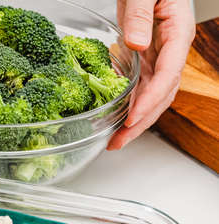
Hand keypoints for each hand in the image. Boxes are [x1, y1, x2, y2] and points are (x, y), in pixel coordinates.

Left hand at [108, 0, 195, 149]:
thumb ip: (141, 14)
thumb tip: (136, 43)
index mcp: (177, 34)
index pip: (168, 75)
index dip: (151, 100)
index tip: (132, 118)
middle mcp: (171, 50)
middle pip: (162, 94)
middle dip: (141, 121)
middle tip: (118, 141)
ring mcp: (158, 55)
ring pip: (152, 95)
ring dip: (135, 119)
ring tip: (115, 139)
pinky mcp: (145, 56)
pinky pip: (141, 86)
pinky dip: (130, 104)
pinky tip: (117, 117)